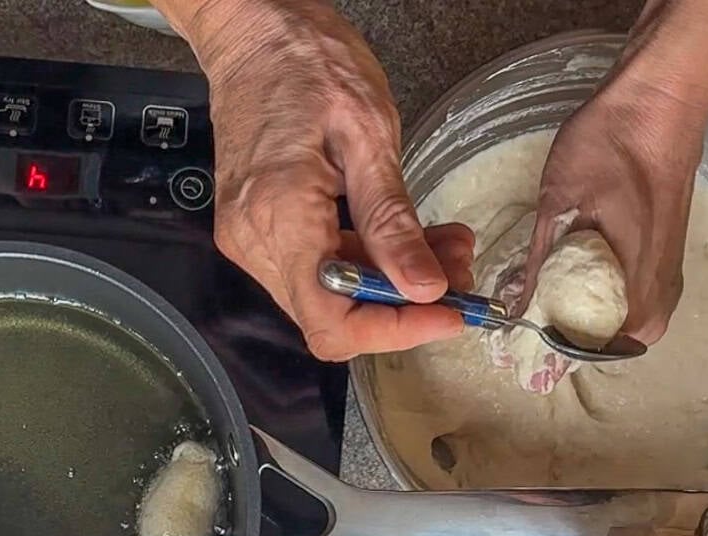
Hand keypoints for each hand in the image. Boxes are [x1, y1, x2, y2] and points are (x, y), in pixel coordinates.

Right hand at [158, 0, 474, 360]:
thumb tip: (423, 288)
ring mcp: (250, 240)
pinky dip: (363, 264)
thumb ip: (392, 222)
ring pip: (326, 300)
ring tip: (441, 245)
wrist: (252, 32)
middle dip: (402, 307)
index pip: (334, 321)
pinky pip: (314, 272)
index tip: (450, 313)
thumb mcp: (368, 135)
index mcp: (280, 217)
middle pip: (332, 319)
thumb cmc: (308, 64)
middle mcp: (254, 242)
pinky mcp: (256, 231)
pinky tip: (401, 236)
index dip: (395, 331)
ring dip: (388, 285)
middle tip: (458, 273)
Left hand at [523, 79, 707, 348]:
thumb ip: (539, 263)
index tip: (532, 340)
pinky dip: (608, 296)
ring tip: (551, 306)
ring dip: (594, 318)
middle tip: (538, 324)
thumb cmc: (609, 147)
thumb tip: (514, 308)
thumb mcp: (558, 206)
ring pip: (632, 317)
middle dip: (580, 338)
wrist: (658, 99)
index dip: (565, 347)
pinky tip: (575, 280)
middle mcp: (663, 284)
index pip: (607, 345)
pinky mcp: (664, 249)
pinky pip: (638, 292)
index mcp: (640, 279)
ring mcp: (668, 267)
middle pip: (622, 339)